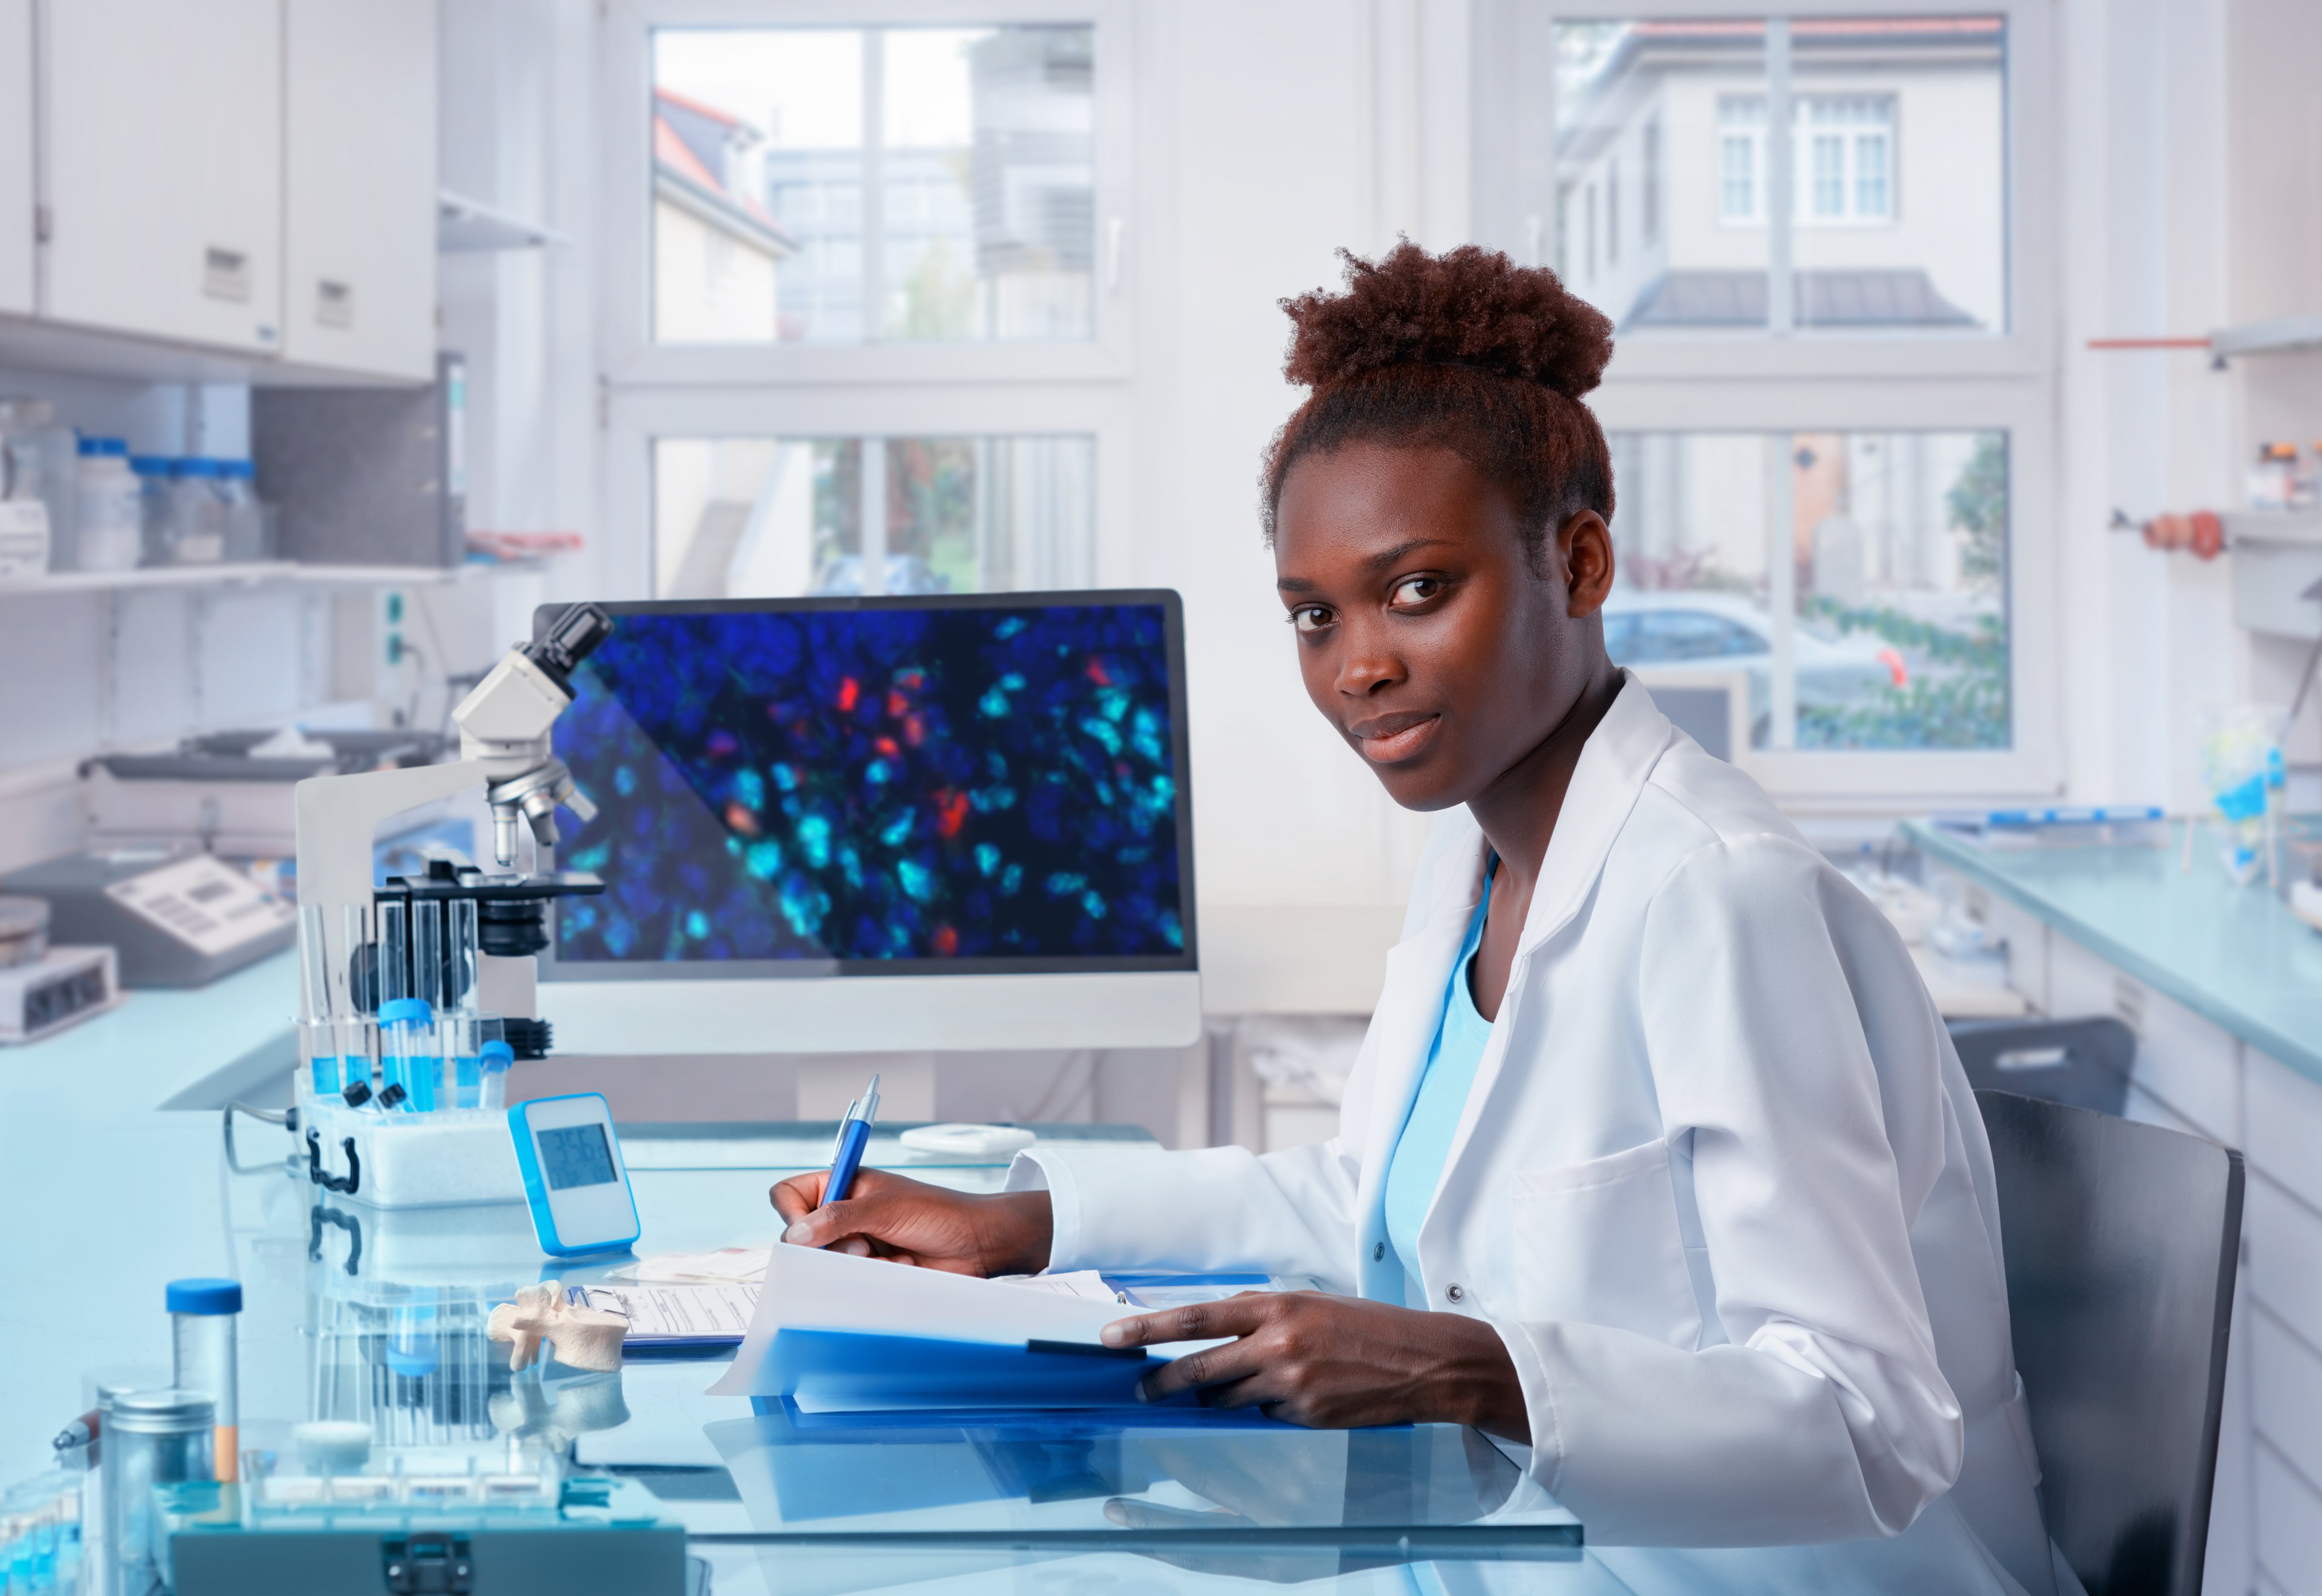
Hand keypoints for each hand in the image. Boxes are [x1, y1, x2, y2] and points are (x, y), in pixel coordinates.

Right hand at [768, 1166, 1052, 1276]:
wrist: (977, 1244)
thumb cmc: (938, 1212)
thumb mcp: (885, 1208)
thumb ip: (837, 1218)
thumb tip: (794, 1236)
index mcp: (841, 1186)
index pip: (788, 1196)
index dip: (792, 1214)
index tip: (811, 1230)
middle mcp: (842, 1215)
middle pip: (800, 1238)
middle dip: (831, 1246)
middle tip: (862, 1245)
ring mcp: (853, 1244)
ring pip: (822, 1265)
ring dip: (855, 1264)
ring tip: (887, 1256)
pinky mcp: (867, 1271)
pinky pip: (847, 1283)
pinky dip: (872, 1278)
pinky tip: (900, 1268)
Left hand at [1099, 1291, 1530, 1439]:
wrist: (1422, 1360)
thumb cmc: (1363, 1325)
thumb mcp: (1308, 1304)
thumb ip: (1259, 1316)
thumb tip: (1211, 1336)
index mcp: (1276, 1306)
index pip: (1194, 1317)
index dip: (1146, 1329)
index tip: (1110, 1337)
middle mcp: (1277, 1344)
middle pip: (1197, 1371)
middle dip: (1161, 1384)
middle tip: (1139, 1390)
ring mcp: (1290, 1385)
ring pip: (1227, 1401)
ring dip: (1222, 1399)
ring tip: (1252, 1384)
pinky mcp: (1304, 1417)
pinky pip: (1265, 1416)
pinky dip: (1269, 1409)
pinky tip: (1301, 1396)